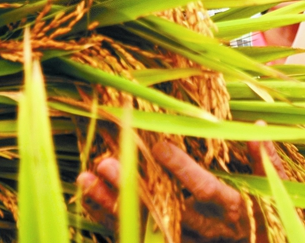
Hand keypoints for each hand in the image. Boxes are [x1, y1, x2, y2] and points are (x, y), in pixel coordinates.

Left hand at [78, 139, 286, 241]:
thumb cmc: (264, 218)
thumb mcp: (272, 190)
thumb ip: (264, 160)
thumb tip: (254, 126)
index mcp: (229, 209)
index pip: (204, 190)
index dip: (182, 170)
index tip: (159, 147)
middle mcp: (202, 229)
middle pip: (163, 209)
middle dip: (132, 187)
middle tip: (105, 162)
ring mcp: (183, 241)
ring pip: (142, 224)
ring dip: (111, 203)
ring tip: (85, 178)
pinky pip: (135, 234)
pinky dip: (109, 217)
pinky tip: (88, 196)